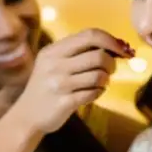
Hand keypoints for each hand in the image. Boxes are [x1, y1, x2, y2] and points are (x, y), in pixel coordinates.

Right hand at [10, 29, 132, 136]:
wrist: (27, 116)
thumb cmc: (48, 86)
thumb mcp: (55, 62)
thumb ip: (80, 52)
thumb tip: (118, 46)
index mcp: (54, 50)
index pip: (90, 35)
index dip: (111, 40)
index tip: (123, 49)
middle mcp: (55, 65)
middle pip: (98, 55)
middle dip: (112, 63)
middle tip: (110, 70)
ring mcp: (59, 84)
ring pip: (99, 76)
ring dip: (106, 80)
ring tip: (100, 83)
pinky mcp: (64, 103)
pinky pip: (94, 93)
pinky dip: (99, 92)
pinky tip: (93, 93)